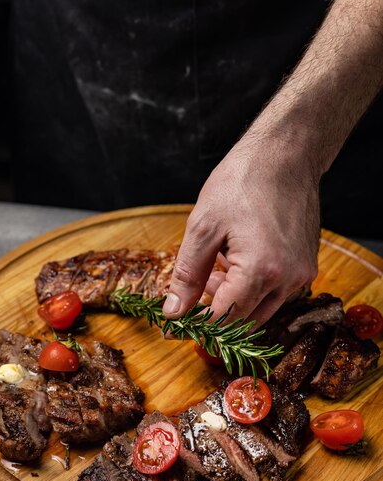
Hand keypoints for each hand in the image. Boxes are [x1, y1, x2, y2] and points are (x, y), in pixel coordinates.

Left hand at [163, 0, 382, 329]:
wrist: (285, 155)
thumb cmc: (242, 182)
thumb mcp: (202, 227)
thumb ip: (187, 275)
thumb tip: (174, 312)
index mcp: (260, 270)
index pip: (225, 318)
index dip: (199, 324)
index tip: (179, 320)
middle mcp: (287, 280)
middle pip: (245, 321)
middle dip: (216, 312)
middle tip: (196, 287)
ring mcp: (300, 275)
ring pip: (261, 311)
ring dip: (234, 302)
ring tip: (216, 267)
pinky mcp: (306, 267)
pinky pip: (276, 294)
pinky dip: (253, 290)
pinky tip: (237, 262)